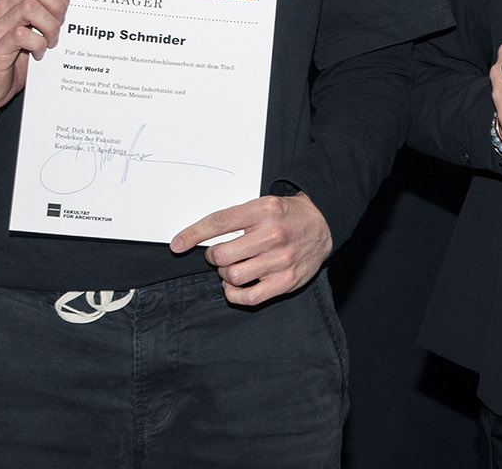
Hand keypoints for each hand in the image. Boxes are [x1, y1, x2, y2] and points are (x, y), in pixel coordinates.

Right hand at [0, 0, 67, 117]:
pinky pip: (21, 36)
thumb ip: (46, 7)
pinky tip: (39, 53)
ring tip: (50, 41)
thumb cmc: (14, 52)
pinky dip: (38, 45)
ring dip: (50, 26)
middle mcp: (2, 6)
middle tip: (59, 24)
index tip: (62, 3)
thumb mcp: (32, 24)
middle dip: (56, 5)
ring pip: (29, 7)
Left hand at [171, 193, 333, 306]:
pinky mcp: (287, 281)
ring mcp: (281, 259)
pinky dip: (234, 294)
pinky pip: (249, 297)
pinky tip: (235, 286)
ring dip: (225, 275)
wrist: (323, 224)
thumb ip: (236, 220)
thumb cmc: (288, 216)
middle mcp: (273, 234)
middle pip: (222, 254)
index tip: (178, 244)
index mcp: (264, 210)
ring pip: (233, 276)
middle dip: (214, 257)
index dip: (193, 234)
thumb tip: (198, 238)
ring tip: (233, 268)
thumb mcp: (263, 205)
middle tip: (220, 254)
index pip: (219, 222)